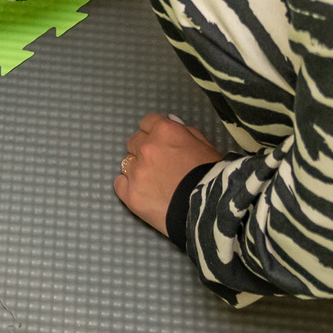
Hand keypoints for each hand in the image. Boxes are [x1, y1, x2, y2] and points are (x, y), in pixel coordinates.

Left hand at [114, 112, 221, 228]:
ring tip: (153, 183)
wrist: (209, 210)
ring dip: (138, 168)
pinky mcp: (130, 194)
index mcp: (164, 131)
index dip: (155, 133)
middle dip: (144, 150)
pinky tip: (142, 192)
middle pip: (134, 141)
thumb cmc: (212, 176)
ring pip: (127, 163)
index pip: (147, 122)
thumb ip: (185, 131)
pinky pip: (119, 183)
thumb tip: (170, 123)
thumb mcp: (205, 145)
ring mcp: (136, 171)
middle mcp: (146, 147)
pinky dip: (128, 186)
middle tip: (158, 165)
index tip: (162, 144)